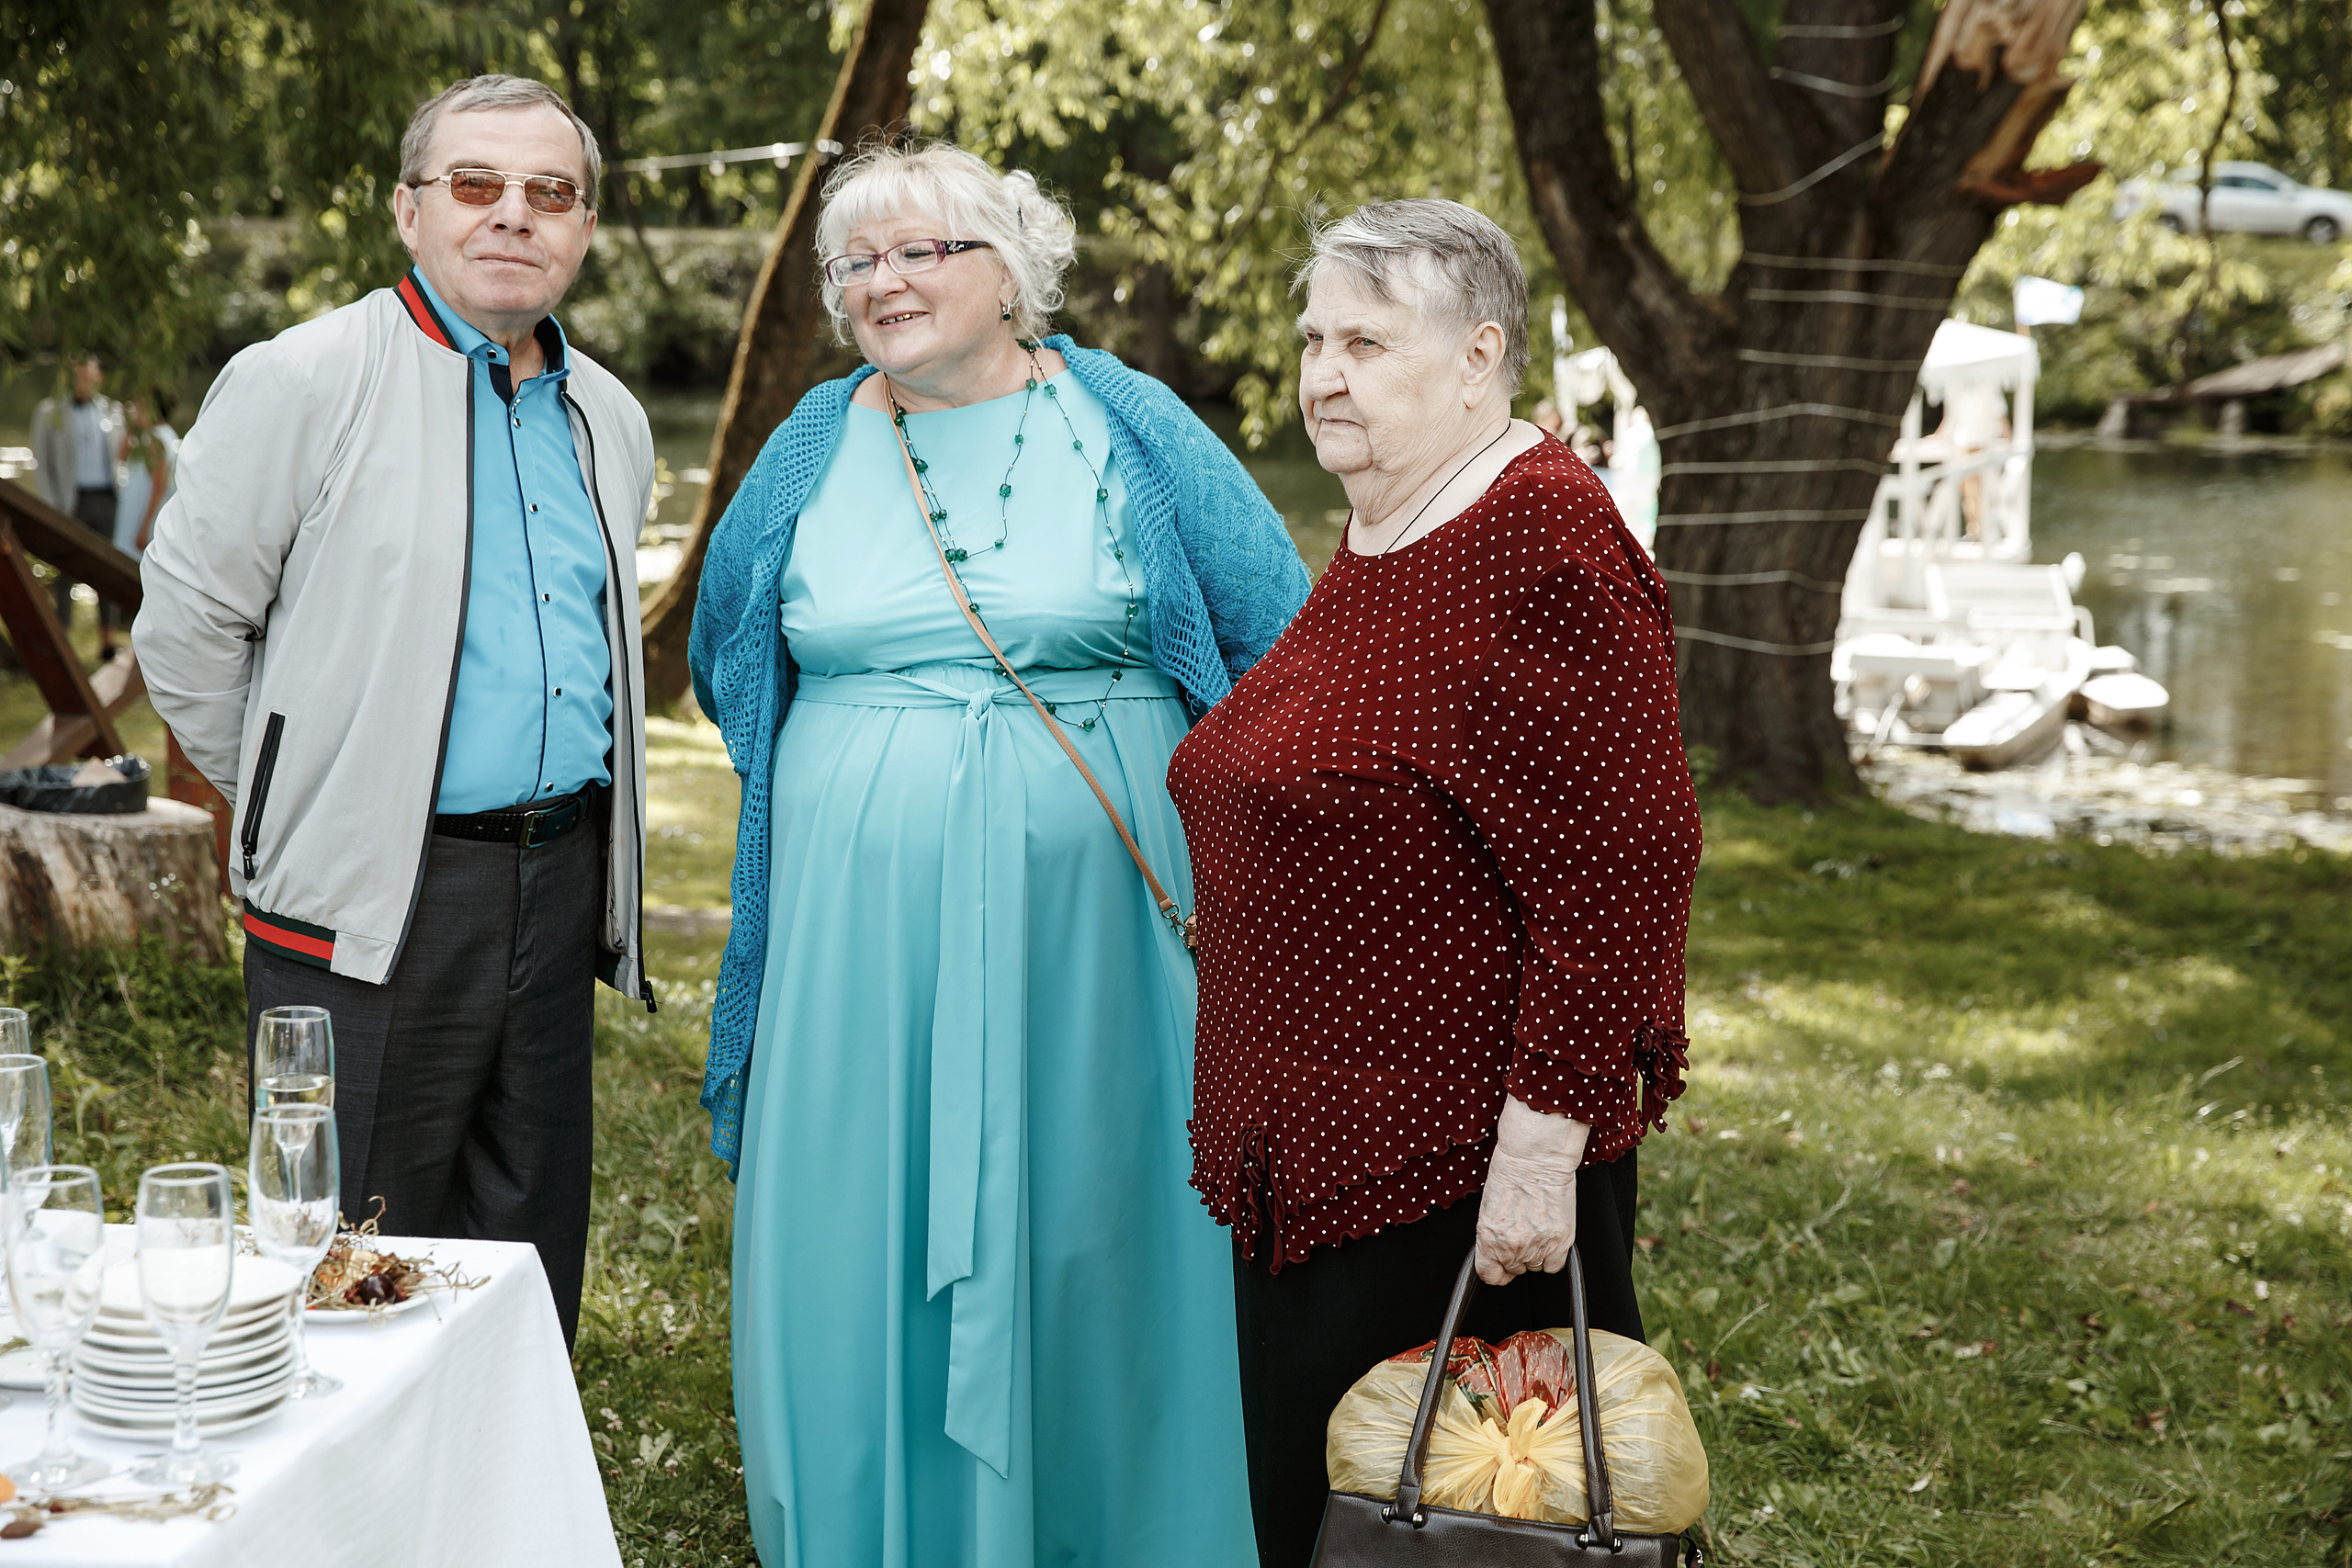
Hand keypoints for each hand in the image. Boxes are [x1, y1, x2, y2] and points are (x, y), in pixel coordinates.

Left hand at [1473, 1096, 1590, 1286]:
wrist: (1536, 1158)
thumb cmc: (1510, 1172)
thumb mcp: (1488, 1207)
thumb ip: (1492, 1235)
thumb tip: (1497, 1251)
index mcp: (1489, 1237)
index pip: (1489, 1274)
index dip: (1495, 1272)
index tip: (1500, 1268)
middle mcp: (1512, 1246)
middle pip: (1515, 1269)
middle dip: (1517, 1255)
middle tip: (1522, 1231)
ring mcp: (1537, 1246)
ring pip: (1536, 1267)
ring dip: (1536, 1253)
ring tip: (1536, 1226)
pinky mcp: (1560, 1241)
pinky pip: (1555, 1265)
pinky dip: (1554, 1254)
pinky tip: (1549, 1234)